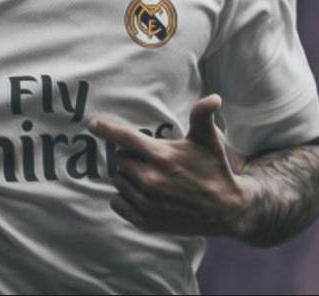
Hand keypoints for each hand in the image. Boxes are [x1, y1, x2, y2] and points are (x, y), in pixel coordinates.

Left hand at [89, 95, 250, 236]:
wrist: (226, 209)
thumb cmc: (213, 167)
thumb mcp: (208, 139)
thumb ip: (202, 115)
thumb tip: (214, 97)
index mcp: (162, 157)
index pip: (125, 138)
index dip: (107, 129)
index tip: (93, 125)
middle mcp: (151, 180)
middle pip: (120, 159)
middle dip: (131, 156)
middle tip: (151, 159)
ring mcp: (147, 203)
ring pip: (118, 180)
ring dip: (128, 176)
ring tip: (151, 177)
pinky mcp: (146, 221)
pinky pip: (117, 202)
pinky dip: (124, 197)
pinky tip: (144, 194)